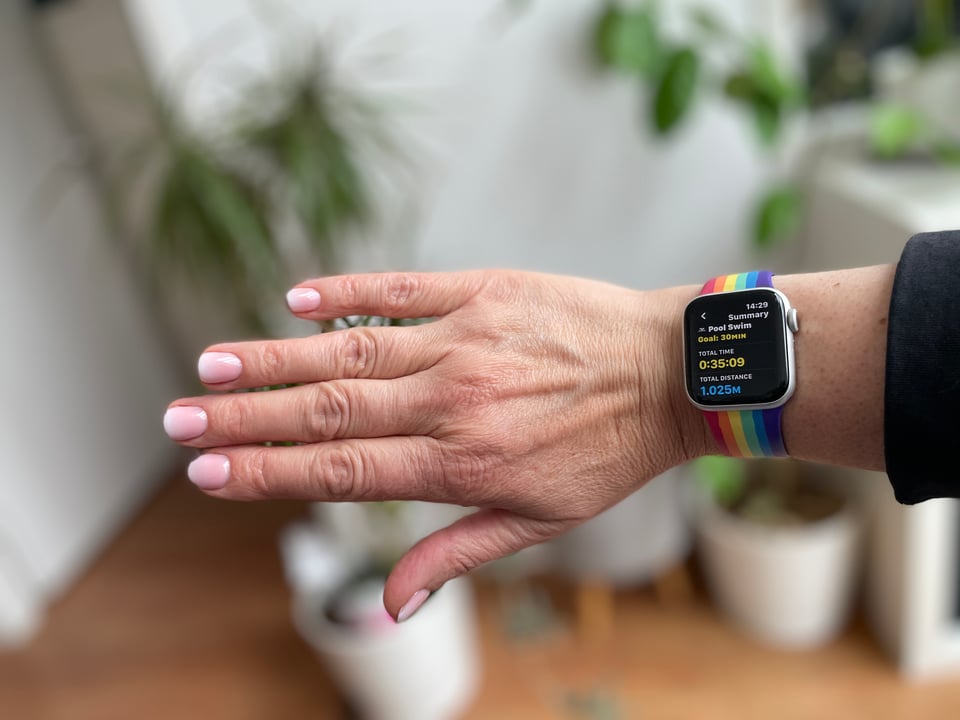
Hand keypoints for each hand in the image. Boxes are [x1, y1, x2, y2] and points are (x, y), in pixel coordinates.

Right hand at [164, 270, 707, 618]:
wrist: (669, 373)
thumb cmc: (607, 451)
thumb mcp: (540, 521)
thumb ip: (456, 554)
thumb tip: (389, 602)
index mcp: (461, 464)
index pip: (341, 471)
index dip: (267, 471)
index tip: (206, 468)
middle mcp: (451, 401)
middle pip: (329, 412)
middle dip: (246, 417)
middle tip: (178, 416)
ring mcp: (464, 340)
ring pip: (351, 353)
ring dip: (276, 360)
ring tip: (213, 364)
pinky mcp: (484, 292)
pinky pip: (402, 291)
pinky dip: (347, 295)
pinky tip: (297, 301)